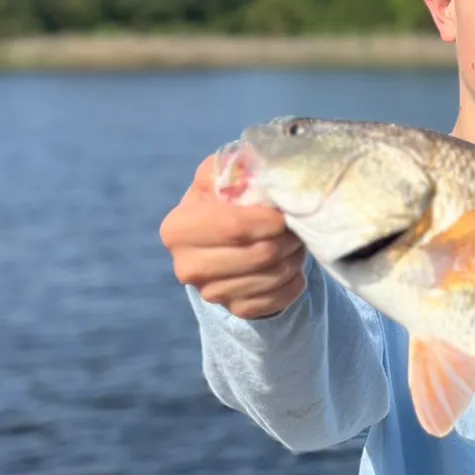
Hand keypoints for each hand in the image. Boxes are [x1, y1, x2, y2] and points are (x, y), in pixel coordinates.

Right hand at [160, 154, 306, 318]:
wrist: (228, 242)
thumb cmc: (227, 201)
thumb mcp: (224, 175)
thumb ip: (236, 166)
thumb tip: (259, 164)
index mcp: (178, 228)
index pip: (232, 227)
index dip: (268, 220)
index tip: (285, 213)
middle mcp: (187, 266)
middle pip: (257, 256)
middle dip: (285, 240)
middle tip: (296, 228)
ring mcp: (210, 293)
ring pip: (270, 278)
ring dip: (292, 259)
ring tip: (294, 243)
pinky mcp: (235, 310)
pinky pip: (276, 300)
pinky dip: (292, 282)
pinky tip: (292, 268)